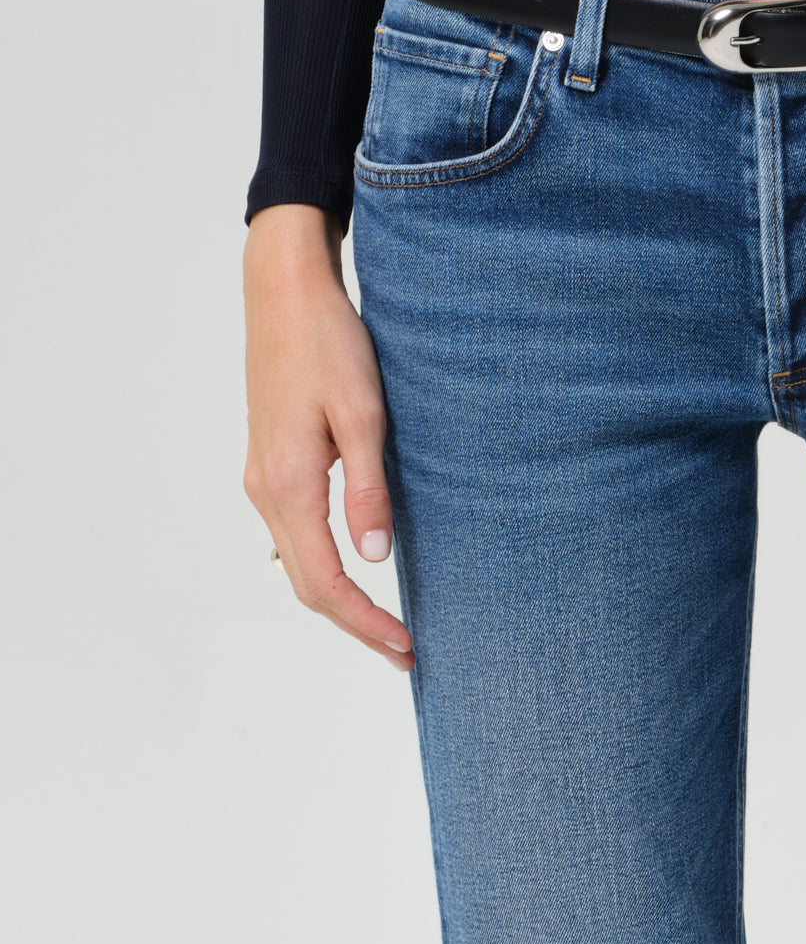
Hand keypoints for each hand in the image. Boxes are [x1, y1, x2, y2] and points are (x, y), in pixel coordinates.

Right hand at [242, 205, 412, 671]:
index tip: (406, 647)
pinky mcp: (271, 461)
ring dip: (339, 599)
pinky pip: (295, 533)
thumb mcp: (362, 414)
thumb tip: (374, 557)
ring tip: (386, 622)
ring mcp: (262, 477)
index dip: (365, 623)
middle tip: (405, 651)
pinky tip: (356, 568)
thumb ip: (369, 489)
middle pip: (306, 584)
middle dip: (355, 624)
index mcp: (288, 485)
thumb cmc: (328, 342)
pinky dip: (324, 565)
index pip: (324, 582)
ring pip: (297, 561)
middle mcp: (265, 490)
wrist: (284, 291)